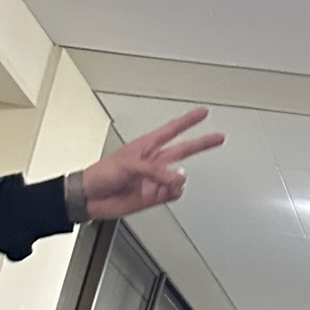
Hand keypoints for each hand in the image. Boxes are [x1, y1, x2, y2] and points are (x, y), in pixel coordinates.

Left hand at [82, 108, 223, 220]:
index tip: (203, 112)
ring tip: (161, 185)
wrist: (90, 197)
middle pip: (185, 150)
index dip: (188, 120)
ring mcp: (155, 179)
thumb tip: (176, 178)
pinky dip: (171, 193)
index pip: (173, 128)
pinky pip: (172, 193)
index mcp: (147, 145)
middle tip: (219, 137)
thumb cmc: (102, 174)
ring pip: (179, 177)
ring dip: (176, 180)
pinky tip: (160, 192)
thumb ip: (155, 170)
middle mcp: (154, 161)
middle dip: (203, 143)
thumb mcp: (129, 164)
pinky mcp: (153, 196)